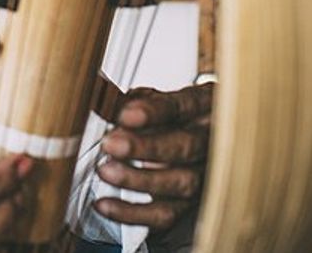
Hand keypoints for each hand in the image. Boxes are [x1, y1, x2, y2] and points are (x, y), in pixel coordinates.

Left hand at [95, 83, 213, 233]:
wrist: (203, 137)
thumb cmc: (175, 114)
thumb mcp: (156, 97)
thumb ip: (130, 99)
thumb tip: (101, 100)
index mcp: (202, 106)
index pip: (182, 106)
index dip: (154, 111)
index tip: (126, 114)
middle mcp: (209, 141)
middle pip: (186, 147)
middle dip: (146, 147)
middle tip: (110, 144)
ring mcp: (203, 174)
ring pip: (181, 183)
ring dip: (140, 180)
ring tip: (106, 171)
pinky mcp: (190, 204)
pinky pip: (166, 214)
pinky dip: (133, 213)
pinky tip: (106, 204)